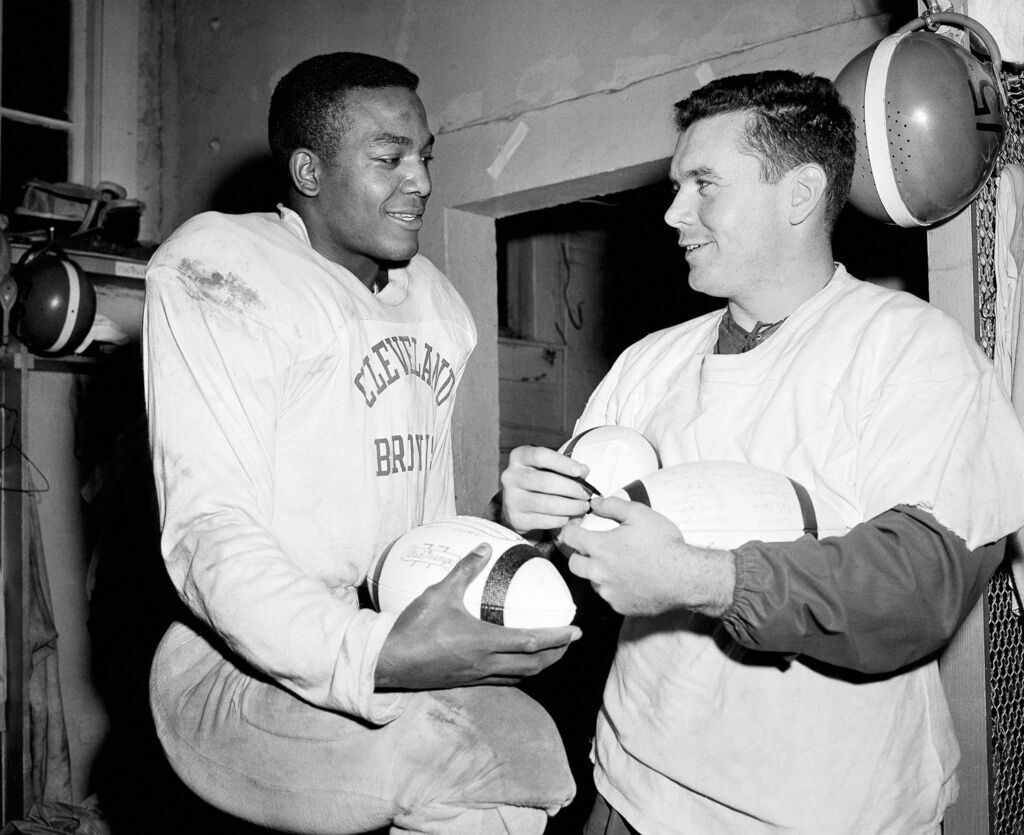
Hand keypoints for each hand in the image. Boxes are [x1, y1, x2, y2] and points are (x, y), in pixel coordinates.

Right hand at [375, 544, 582, 689]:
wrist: (389, 661)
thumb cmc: (415, 626)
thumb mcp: (439, 592)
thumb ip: (464, 570)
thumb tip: (484, 548)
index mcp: (484, 642)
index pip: (531, 642)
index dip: (557, 638)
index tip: (576, 631)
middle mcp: (486, 663)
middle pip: (533, 665)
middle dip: (556, 655)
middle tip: (570, 642)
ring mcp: (476, 675)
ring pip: (519, 676)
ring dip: (540, 666)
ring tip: (551, 653)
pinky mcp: (466, 681)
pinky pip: (502, 679)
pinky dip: (518, 671)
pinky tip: (516, 662)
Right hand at [500, 445, 592, 532]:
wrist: (518, 505)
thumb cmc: (540, 481)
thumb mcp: (550, 468)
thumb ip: (567, 468)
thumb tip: (584, 471)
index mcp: (519, 457)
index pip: (541, 456)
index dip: (563, 463)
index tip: (581, 471)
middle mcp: (511, 476)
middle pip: (545, 482)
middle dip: (572, 489)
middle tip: (586, 494)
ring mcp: (511, 498)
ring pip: (546, 503)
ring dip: (570, 506)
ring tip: (583, 506)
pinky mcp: (515, 518)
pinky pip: (544, 520)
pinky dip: (560, 519)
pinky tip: (568, 517)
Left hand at [558, 496, 735, 617]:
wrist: (685, 577)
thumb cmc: (664, 544)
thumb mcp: (639, 514)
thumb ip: (612, 505)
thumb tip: (595, 503)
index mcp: (600, 547)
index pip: (568, 537)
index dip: (571, 529)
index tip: (578, 527)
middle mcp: (598, 572)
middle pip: (573, 563)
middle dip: (578, 553)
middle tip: (593, 547)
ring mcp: (608, 592)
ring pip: (591, 581)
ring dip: (597, 572)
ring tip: (619, 563)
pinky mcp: (619, 606)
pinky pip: (608, 595)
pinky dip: (614, 587)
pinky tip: (630, 578)